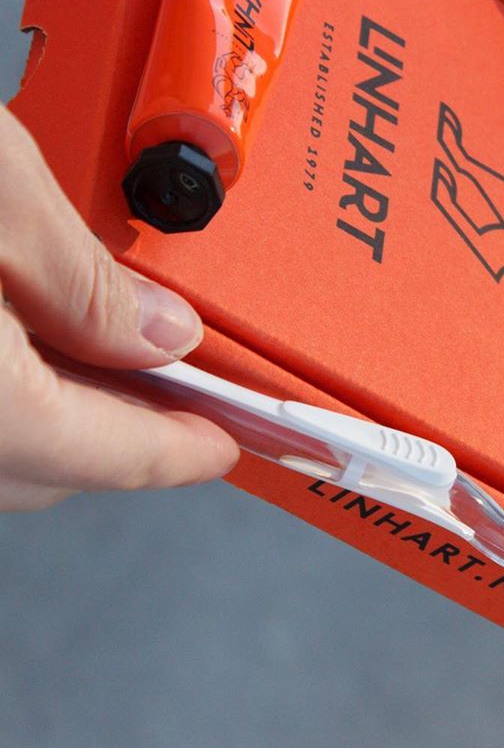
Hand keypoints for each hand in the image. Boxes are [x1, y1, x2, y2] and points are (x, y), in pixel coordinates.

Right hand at [0, 104, 237, 510]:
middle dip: (133, 428)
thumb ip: (87, 281)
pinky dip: (13, 388)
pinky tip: (36, 334)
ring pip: (6, 445)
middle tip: (197, 384)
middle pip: (55, 466)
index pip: (112, 457)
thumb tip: (162, 335)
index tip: (237, 441)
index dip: (188, 450)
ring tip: (123, 348)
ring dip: (69, 409)